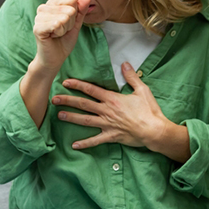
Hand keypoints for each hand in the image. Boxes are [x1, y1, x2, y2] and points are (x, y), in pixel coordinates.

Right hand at [31, 0, 91, 73]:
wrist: (55, 58)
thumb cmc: (64, 40)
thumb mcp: (76, 24)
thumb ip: (81, 10)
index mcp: (51, 3)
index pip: (72, 0)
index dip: (74, 15)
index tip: (67, 24)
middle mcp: (43, 7)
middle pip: (70, 9)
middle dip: (70, 23)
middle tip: (62, 31)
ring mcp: (38, 17)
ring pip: (64, 17)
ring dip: (64, 29)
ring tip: (57, 34)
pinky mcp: (37, 27)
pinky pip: (56, 24)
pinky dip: (59, 33)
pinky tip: (53, 36)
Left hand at [52, 62, 189, 161]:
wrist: (154, 130)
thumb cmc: (149, 110)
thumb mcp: (142, 90)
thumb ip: (131, 76)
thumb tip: (125, 64)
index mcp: (112, 99)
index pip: (91, 90)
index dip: (77, 85)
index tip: (66, 82)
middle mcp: (106, 111)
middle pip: (83, 104)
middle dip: (68, 101)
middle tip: (54, 99)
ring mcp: (107, 124)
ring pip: (85, 120)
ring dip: (71, 118)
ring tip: (59, 116)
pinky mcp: (111, 136)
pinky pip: (95, 140)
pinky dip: (85, 143)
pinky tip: (74, 145)